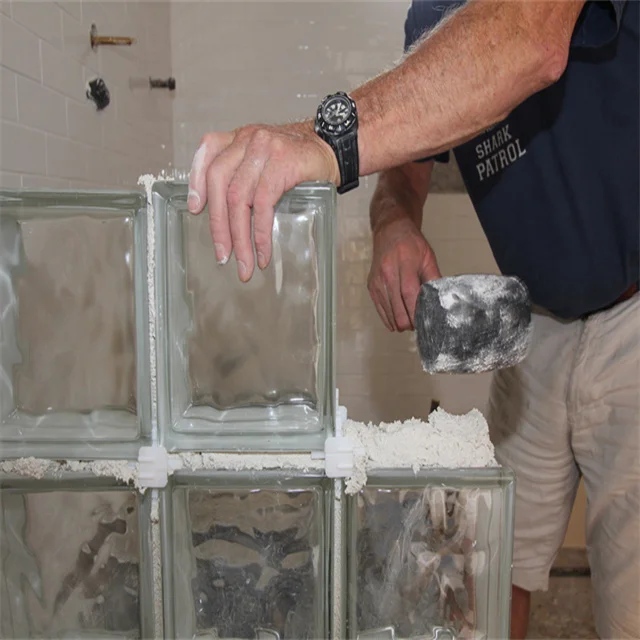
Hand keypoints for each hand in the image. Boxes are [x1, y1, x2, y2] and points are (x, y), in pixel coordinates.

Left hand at [187, 122, 338, 281]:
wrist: (336, 148)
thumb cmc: (301, 160)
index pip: (209, 153)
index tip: (195, 209)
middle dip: (218, 225)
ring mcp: (264, 149)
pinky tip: (262, 251)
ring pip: (239, 198)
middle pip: (219, 183)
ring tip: (244, 262)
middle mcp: (248, 140)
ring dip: (240, 237)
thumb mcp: (267, 160)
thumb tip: (228, 216)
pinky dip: (260, 233)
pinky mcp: (282, 163)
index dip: (196, 182)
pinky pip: (262, 203)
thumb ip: (246, 175)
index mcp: (240, 138)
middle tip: (223, 255)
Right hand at [367, 217, 441, 330]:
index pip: (409, 293)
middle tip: (417, 328)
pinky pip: (379, 307)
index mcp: (404, 263)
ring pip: (387, 309)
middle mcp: (388, 272)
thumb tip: (441, 298)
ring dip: (398, 322)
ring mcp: (377, 280)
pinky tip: (395, 324)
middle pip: (397, 305)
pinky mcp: (371, 285)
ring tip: (409, 326)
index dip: (415, 311)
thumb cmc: (411, 243)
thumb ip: (434, 278)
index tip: (423, 322)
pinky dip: (387, 318)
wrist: (390, 231)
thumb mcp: (428, 256)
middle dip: (407, 321)